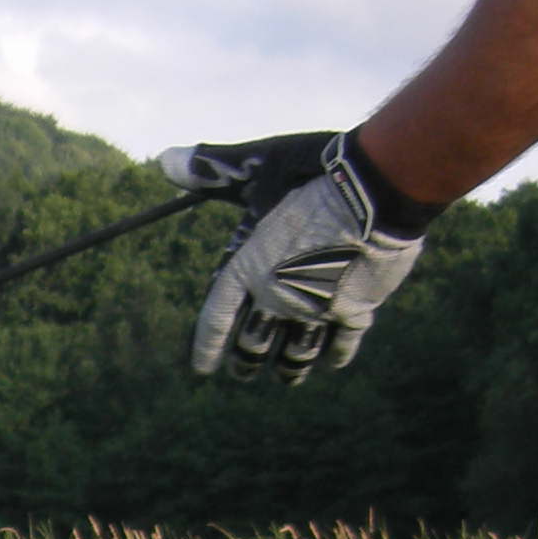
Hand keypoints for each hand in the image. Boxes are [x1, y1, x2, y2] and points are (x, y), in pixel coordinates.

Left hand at [157, 131, 430, 382]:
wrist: (376, 191)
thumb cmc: (313, 175)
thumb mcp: (256, 168)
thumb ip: (209, 169)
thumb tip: (162, 159)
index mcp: (249, 269)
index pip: (216, 317)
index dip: (206, 345)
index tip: (201, 368)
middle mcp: (279, 296)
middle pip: (254, 343)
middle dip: (247, 361)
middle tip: (243, 372)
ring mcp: (318, 307)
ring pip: (297, 352)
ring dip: (290, 368)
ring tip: (286, 378)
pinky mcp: (357, 307)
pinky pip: (343, 341)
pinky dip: (335, 354)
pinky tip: (332, 363)